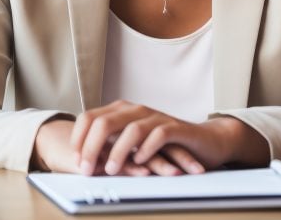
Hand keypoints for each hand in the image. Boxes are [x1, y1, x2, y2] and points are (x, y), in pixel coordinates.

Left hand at [72, 101, 206, 175]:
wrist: (204, 141)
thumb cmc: (163, 146)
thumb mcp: (131, 145)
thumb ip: (110, 147)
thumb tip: (83, 163)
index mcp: (121, 110)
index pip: (89, 117)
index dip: (79, 139)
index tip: (76, 161)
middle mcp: (136, 110)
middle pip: (104, 123)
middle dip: (91, 148)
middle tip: (87, 170)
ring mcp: (155, 117)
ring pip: (130, 129)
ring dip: (118, 152)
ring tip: (111, 170)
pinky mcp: (175, 128)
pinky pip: (158, 135)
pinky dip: (146, 149)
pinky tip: (140, 162)